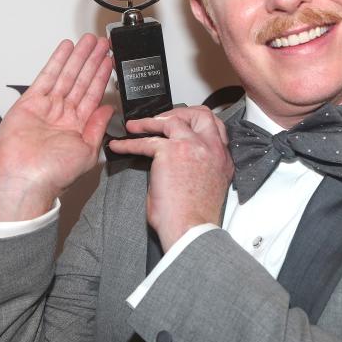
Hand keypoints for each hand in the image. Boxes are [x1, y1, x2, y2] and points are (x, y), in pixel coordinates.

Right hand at [0, 34, 114, 221]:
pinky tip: (66, 49)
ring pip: (67, 75)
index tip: (109, 60)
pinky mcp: (29, 103)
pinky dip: (57, 62)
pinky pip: (46, 77)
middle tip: (101, 42)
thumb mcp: (87, 151)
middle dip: (92, 60)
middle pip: (81, 80)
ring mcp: (46, 108)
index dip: (102, 75)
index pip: (93, 94)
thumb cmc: (53, 176)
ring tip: (88, 40)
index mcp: (77, 127)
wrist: (24, 181)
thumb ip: (97, 127)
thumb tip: (108, 109)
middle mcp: (62, 116)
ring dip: (78, 57)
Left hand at [108, 106, 232, 250]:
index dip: (198, 124)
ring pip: (171, 120)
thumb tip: (176, 164)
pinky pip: (145, 141)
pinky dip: (129, 143)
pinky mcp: (169, 152)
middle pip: (200, 115)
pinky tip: (120, 146)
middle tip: (162, 119)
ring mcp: (191, 146)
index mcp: (222, 159)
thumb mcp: (206, 186)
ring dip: (150, 121)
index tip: (184, 125)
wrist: (191, 229)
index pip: (216, 129)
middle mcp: (210, 149)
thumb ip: (197, 168)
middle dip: (179, 113)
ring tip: (135, 126)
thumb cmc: (196, 217)